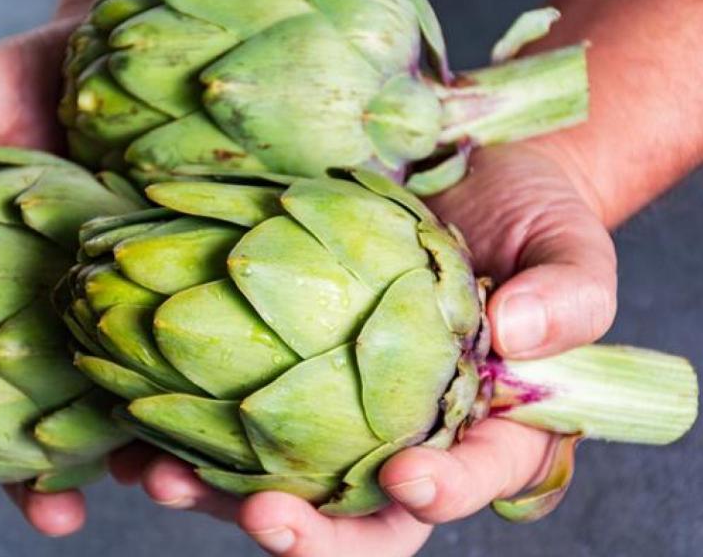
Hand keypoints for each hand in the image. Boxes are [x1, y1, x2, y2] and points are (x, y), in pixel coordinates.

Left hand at [113, 140, 616, 555]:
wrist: (460, 180)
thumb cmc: (529, 220)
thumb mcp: (570, 245)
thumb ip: (570, 295)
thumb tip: (516, 335)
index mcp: (487, 428)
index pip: (473, 478)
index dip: (444, 490)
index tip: (406, 475)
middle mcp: (407, 435)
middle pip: (365, 519)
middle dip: (314, 536)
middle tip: (264, 517)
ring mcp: (338, 412)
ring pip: (283, 482)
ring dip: (221, 494)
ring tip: (163, 475)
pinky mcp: (279, 376)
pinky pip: (231, 424)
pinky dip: (180, 432)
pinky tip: (131, 429)